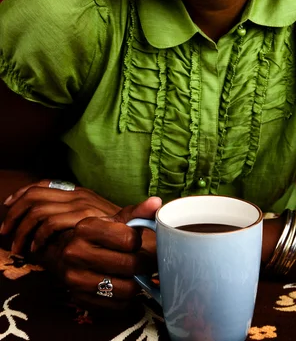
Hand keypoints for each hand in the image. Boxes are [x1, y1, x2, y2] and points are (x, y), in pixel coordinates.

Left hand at [0, 180, 119, 253]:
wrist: (142, 237)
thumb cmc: (116, 234)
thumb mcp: (92, 221)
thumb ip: (70, 217)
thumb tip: (43, 222)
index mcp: (78, 192)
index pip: (42, 185)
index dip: (20, 195)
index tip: (8, 207)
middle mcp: (78, 194)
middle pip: (34, 195)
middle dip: (14, 214)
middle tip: (6, 232)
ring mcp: (81, 204)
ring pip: (38, 210)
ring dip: (22, 230)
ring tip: (18, 246)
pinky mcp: (83, 218)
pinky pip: (51, 223)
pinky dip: (39, 237)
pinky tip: (37, 250)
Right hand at [43, 197, 161, 309]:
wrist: (65, 254)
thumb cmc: (98, 236)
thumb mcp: (115, 221)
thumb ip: (137, 212)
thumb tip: (157, 202)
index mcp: (86, 227)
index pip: (129, 239)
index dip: (137, 242)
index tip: (134, 242)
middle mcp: (75, 252)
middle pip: (129, 265)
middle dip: (142, 264)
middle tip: (145, 262)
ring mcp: (75, 278)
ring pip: (125, 289)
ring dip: (136, 283)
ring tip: (135, 275)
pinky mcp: (79, 299)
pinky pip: (116, 306)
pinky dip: (126, 299)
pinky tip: (124, 286)